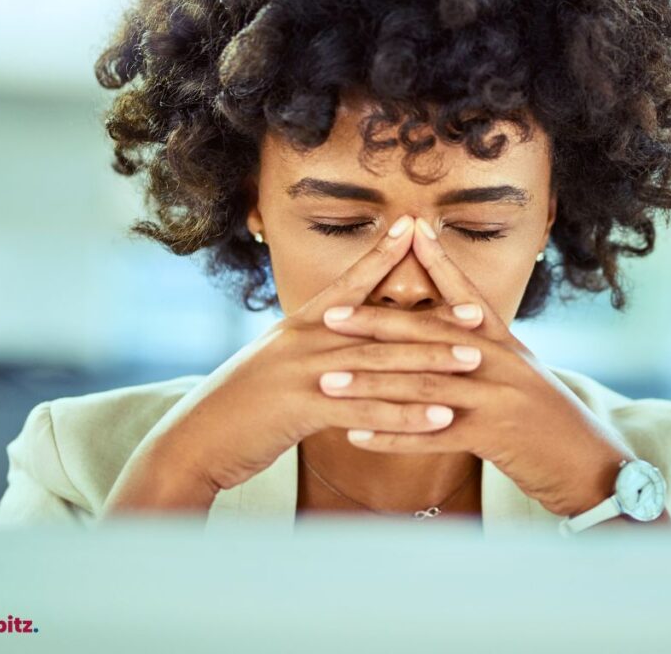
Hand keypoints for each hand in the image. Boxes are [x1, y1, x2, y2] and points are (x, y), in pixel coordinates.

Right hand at [111, 214, 483, 507]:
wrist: (193, 441)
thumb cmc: (237, 406)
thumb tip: (337, 337)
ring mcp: (303, 372)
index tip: (415, 228)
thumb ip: (308, 347)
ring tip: (474, 362)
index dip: (382, 255)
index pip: (349, 283)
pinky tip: (442, 419)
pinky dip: (406, 416)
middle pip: (379, 325)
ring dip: (431, 364)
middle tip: (477, 312)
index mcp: (299, 326)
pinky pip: (365, 410)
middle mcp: (304, 341)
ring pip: (380, 365)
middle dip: (431, 318)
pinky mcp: (302, 409)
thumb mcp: (272, 364)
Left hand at [319, 216, 643, 517]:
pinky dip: (393, 436)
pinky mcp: (495, 436)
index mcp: (506, 344)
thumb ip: (487, 356)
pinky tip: (356, 437)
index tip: (407, 232)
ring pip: (422, 384)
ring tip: (328, 381)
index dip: (438, 263)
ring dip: (370, 385)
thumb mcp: (523, 378)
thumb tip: (451, 337)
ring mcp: (498, 396)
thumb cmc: (552, 425)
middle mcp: (501, 362)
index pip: (466, 295)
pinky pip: (433, 434)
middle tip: (329, 318)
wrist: (593, 466)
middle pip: (429, 335)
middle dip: (376, 325)